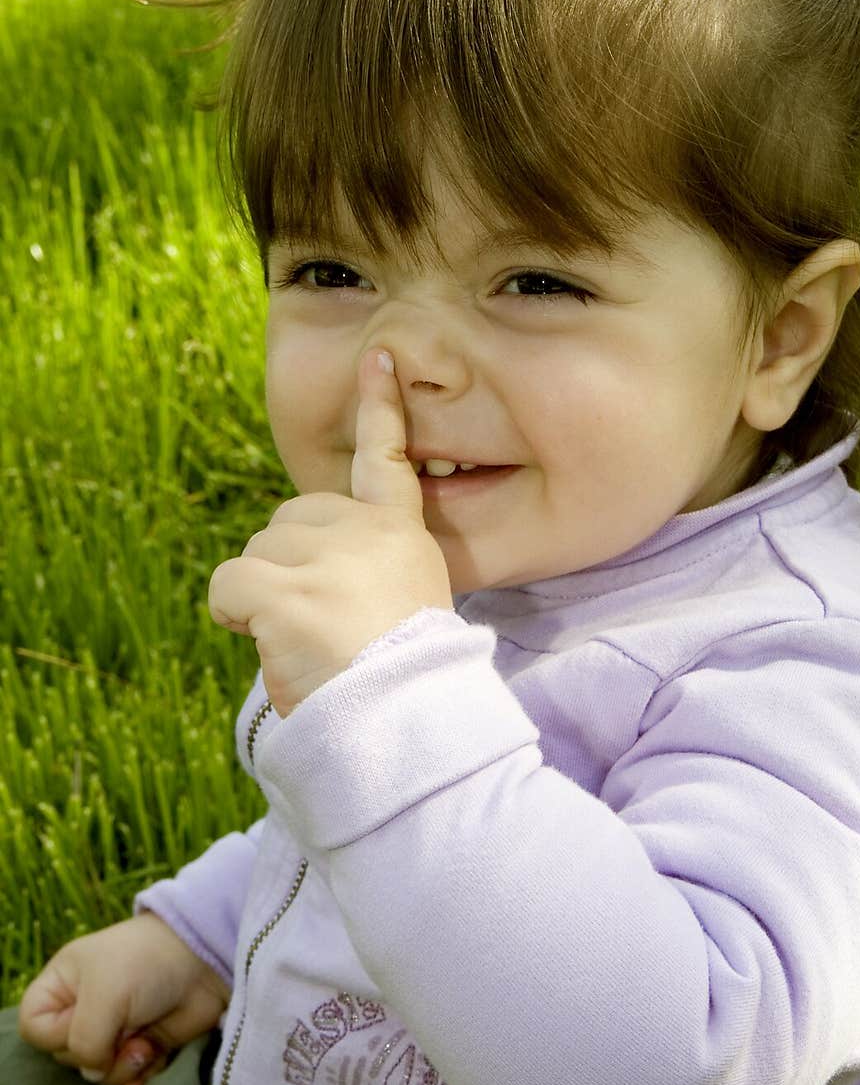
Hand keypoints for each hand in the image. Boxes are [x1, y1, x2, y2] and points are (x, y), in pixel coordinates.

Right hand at [18, 914, 229, 1084]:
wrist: (205, 958)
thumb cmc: (146, 962)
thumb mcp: (104, 993)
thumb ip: (85, 1040)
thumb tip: (95, 1071)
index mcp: (63, 983)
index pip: (34, 1027)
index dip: (55, 1034)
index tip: (81, 1020)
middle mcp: (85, 1007)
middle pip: (68, 1056)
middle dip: (96, 1053)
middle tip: (123, 1031)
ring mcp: (115, 1028)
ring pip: (99, 1073)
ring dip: (121, 1068)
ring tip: (143, 1046)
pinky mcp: (145, 1044)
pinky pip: (130, 1078)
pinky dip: (135, 1083)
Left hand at [208, 348, 453, 716]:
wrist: (405, 727)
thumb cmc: (402, 682)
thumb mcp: (406, 606)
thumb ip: (365, 567)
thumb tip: (307, 571)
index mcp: (401, 536)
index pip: (388, 460)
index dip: (380, 407)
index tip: (375, 358)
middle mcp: (366, 532)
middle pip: (288, 521)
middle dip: (285, 567)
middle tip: (319, 625)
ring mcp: (326, 557)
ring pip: (255, 553)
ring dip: (262, 598)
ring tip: (308, 642)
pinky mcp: (286, 590)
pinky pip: (226, 585)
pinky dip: (233, 616)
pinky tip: (272, 643)